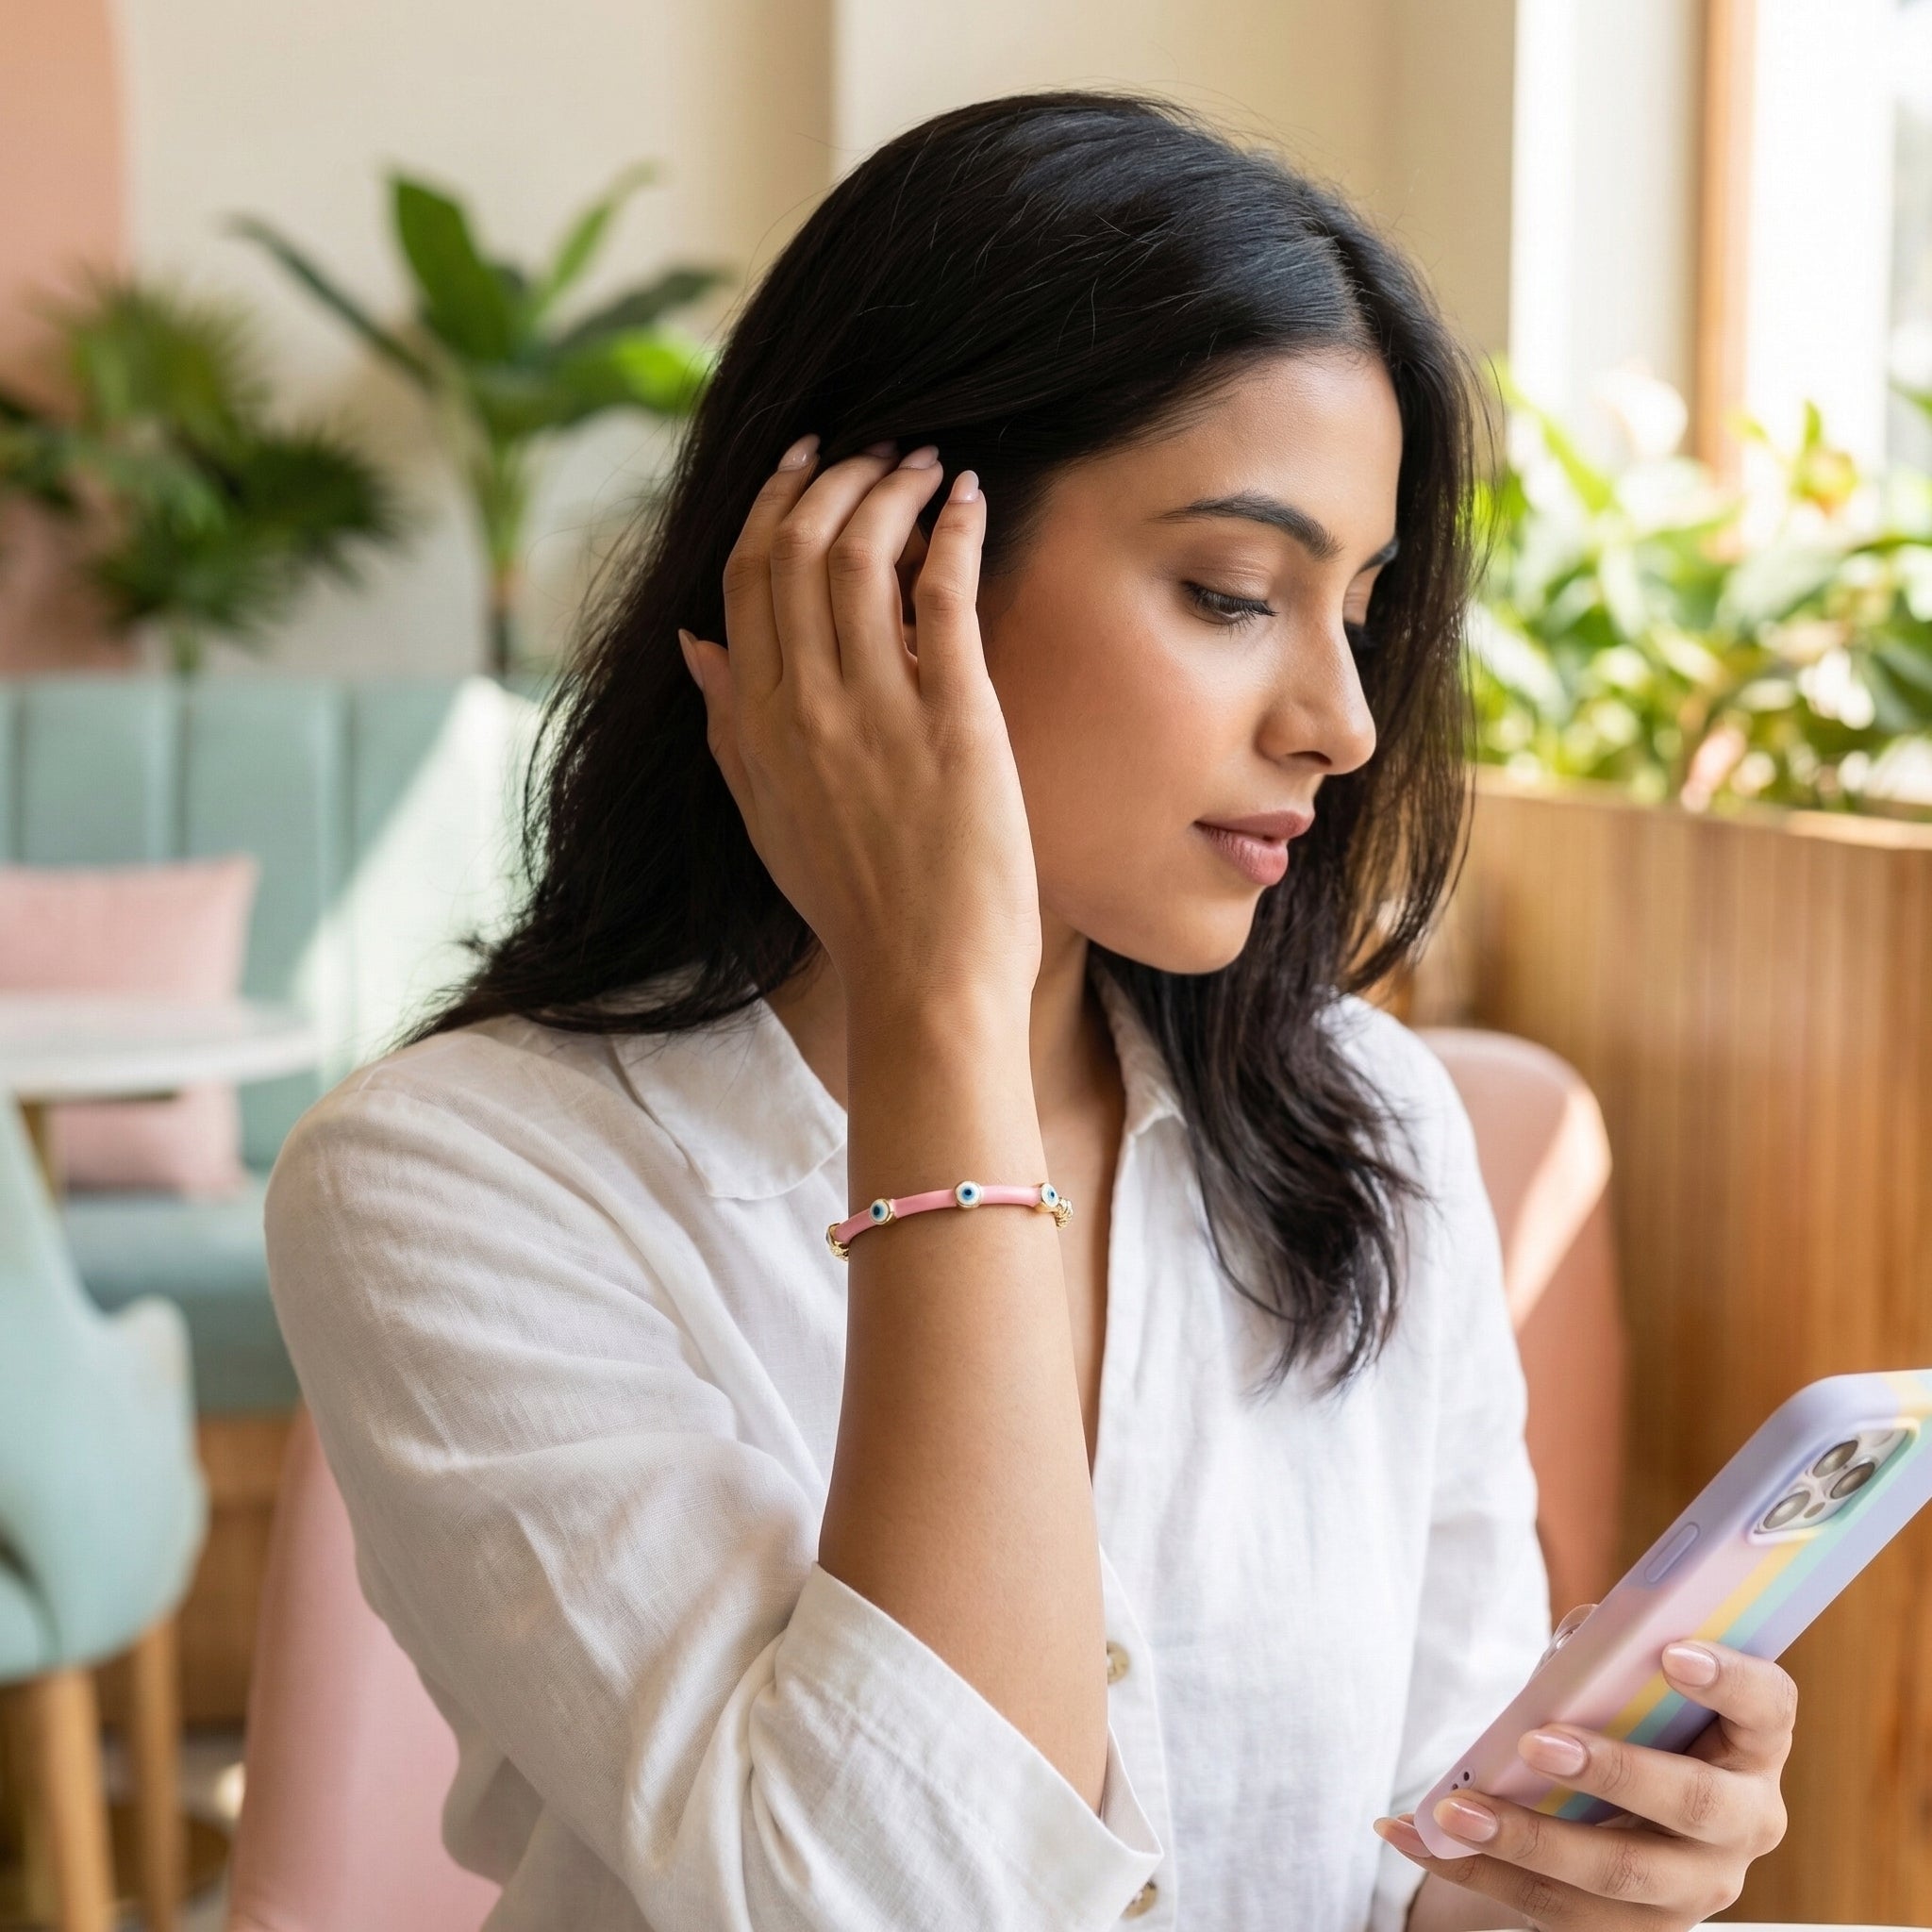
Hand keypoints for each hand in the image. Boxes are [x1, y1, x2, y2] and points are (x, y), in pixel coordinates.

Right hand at [680, 436, 1039, 1019]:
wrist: (924, 979)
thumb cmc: (856, 906)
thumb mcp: (765, 817)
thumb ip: (727, 727)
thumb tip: (695, 645)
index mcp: (756, 725)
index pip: (746, 581)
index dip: (773, 506)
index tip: (804, 463)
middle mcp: (804, 706)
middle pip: (799, 549)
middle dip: (835, 478)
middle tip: (874, 451)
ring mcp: (875, 709)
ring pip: (862, 554)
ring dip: (891, 489)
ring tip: (922, 464)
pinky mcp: (953, 718)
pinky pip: (941, 593)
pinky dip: (952, 531)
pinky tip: (967, 499)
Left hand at [1379, 1638, 1793, 1928]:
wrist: (1611, 1814)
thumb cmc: (1625, 1719)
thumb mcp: (1623, 1681)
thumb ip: (1606, 1656)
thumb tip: (1578, 1645)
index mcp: (1751, 1746)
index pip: (1767, 1707)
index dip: (1730, 1679)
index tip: (1669, 1651)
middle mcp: (1742, 1825)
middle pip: (1693, 1804)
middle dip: (1614, 1772)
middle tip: (1535, 1743)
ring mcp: (1694, 1888)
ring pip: (1618, 1873)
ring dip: (1528, 1838)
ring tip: (1456, 1807)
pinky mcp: (1636, 1931)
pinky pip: (1554, 1908)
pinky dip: (1473, 1871)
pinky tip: (1417, 1837)